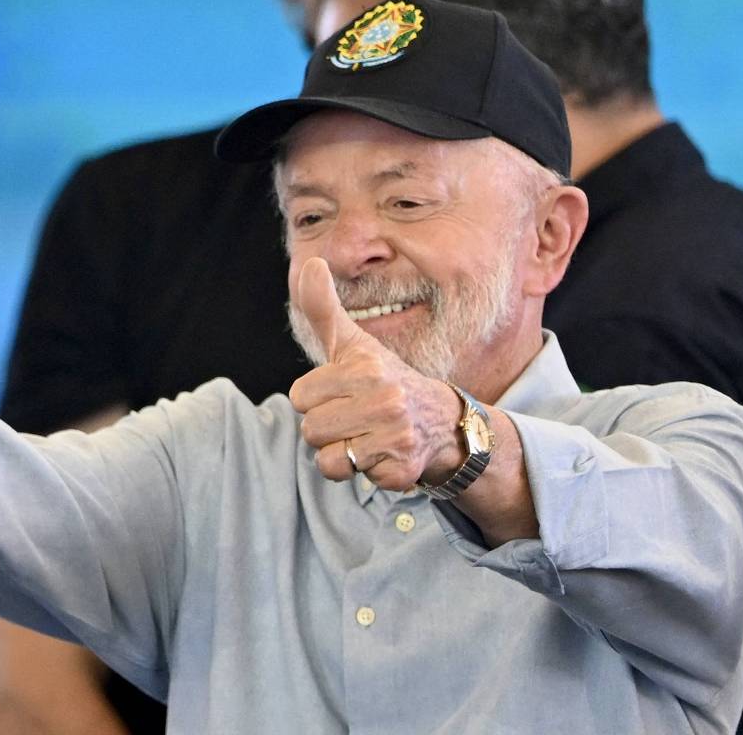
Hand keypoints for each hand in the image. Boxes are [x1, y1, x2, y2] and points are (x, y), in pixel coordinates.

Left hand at [288, 258, 463, 490]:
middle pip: (311, 430)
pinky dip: (366, 471)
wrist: (442, 420)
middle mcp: (384, 401)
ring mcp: (394, 437)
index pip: (300, 396)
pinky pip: (355, 478)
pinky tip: (383, 453)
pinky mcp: (401, 470)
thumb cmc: (384, 379)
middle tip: (356, 417)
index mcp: (365, 369)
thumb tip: (310, 264)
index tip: (343, 392)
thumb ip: (325, 308)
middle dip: (328, 427)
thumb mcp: (354, 344)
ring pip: (328, 459)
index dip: (317, 397)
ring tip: (365, 436)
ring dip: (342, 452)